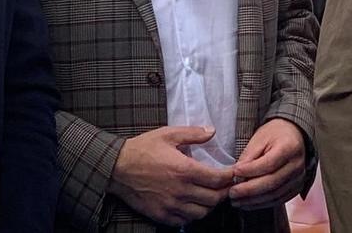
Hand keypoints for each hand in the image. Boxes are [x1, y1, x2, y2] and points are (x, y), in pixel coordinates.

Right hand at [112, 125, 233, 225]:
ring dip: (210, 205)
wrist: (117, 168)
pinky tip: (194, 204)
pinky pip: (186, 221)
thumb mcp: (168, 134)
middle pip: (214, 199)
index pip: (218, 179)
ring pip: (202, 213)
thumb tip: (212, 131)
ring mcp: (172, 206)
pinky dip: (194, 214)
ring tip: (212, 195)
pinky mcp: (163, 215)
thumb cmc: (142, 149)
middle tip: (227, 185)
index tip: (234, 173)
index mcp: (184, 170)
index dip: (230, 177)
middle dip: (224, 192)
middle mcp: (181, 191)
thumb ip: (193, 134)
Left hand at [229, 117, 306, 209]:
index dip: (251, 171)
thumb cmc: (275, 134)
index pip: (269, 164)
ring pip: (274, 195)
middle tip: (232, 192)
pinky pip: (278, 200)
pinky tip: (248, 203)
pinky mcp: (296, 188)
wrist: (293, 135)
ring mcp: (299, 179)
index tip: (235, 172)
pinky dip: (262, 204)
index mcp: (289, 147)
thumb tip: (237, 176)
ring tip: (237, 200)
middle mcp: (297, 165)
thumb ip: (249, 156)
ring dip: (253, 201)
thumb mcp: (260, 138)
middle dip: (249, 190)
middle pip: (272, 182)